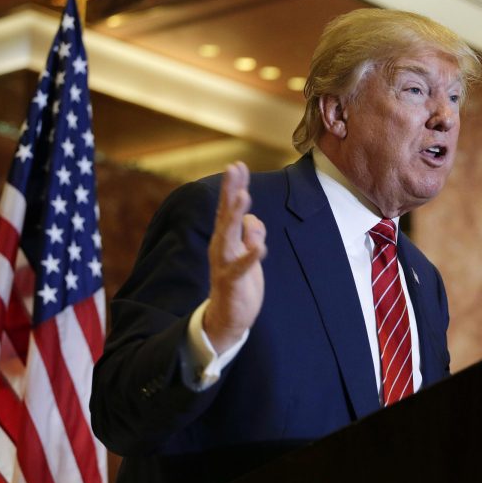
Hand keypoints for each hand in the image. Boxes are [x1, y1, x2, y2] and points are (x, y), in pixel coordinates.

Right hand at [203, 162, 266, 353]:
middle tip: (233, 168)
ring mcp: (224, 263)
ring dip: (234, 215)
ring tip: (243, 195)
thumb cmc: (238, 283)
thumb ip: (251, 234)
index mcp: (225, 239)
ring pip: (228, 235)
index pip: (228, 208)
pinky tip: (260, 247)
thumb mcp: (248, 253)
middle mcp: (221, 247)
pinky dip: (250, 256)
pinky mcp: (231, 282)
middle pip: (225, 215)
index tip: (237, 164)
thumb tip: (254, 219)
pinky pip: (241, 267)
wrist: (229, 317)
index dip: (233, 187)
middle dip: (230, 191)